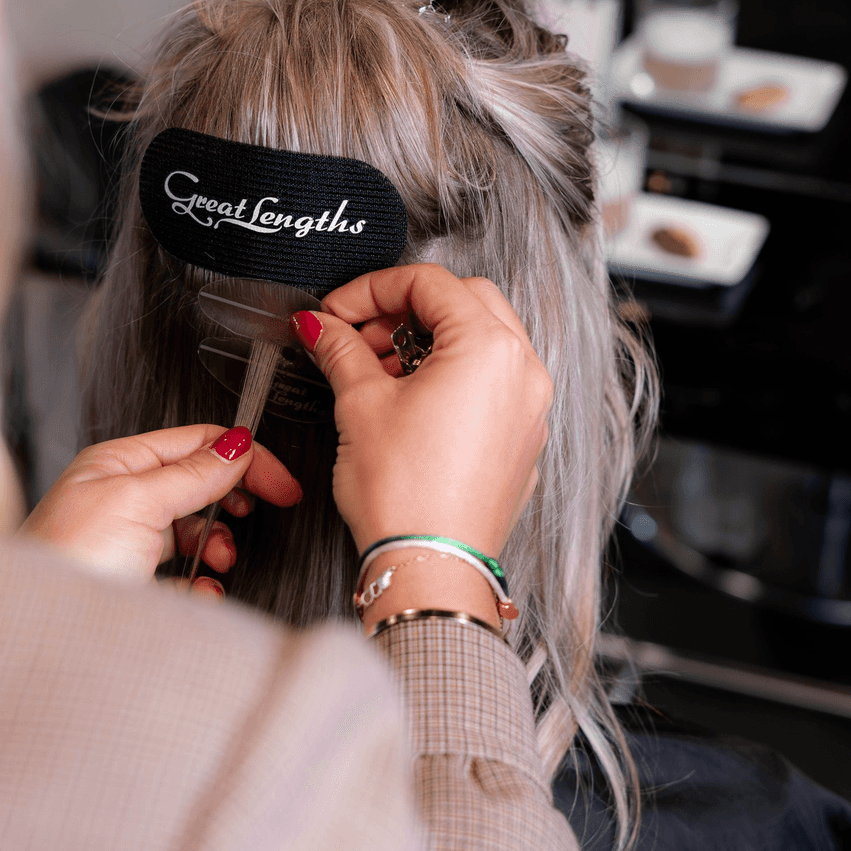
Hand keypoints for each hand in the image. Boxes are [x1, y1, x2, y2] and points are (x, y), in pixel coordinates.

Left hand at [20, 425, 301, 589]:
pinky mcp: (135, 585)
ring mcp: (129, 543)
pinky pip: (184, 577)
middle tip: (254, 517)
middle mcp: (123, 498)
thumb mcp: (136, 501)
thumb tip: (236, 447)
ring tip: (216, 562)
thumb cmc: (65, 561)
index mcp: (118, 465)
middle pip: (200, 485)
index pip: (197, 443)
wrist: (37, 636)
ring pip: (196, 533)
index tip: (281, 485)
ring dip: (217, 547)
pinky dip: (200, 585)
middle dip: (230, 503)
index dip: (244, 458)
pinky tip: (198, 592)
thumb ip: (192, 473)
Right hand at [293, 264, 552, 561]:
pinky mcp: (522, 440)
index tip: (337, 311)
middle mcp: (522, 371)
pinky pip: (492, 383)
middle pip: (464, 301)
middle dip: (404, 310)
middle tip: (358, 334)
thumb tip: (322, 326)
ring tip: (377, 370)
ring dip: (429, 341)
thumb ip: (341, 349)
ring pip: (482, 341)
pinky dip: (453, 375)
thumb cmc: (406, 496)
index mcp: (489, 348)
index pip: (429, 283)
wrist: (431, 567)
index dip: (371, 289)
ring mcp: (529, 408)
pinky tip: (409, 400)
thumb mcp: (360, 405)